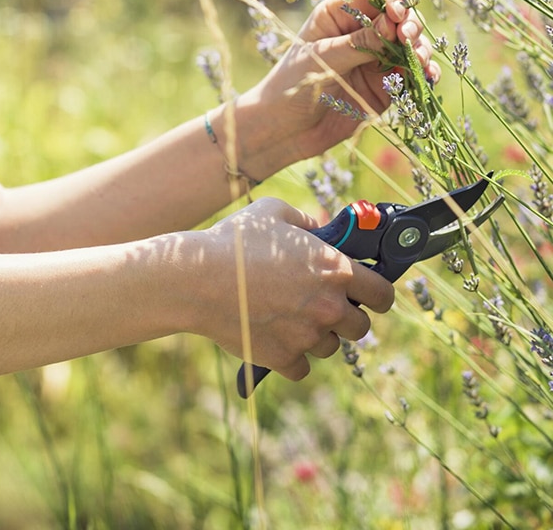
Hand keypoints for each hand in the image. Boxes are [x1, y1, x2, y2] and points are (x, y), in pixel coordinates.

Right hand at [184, 198, 394, 379]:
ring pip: (330, 347)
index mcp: (335, 269)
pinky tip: (272, 335)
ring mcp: (308, 336)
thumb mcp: (273, 213)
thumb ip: (306, 221)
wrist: (196, 278)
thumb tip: (320, 231)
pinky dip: (290, 356)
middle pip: (360, 327)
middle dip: (344, 317)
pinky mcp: (284, 358)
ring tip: (286, 316)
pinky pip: (301, 367)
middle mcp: (329, 306)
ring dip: (315, 335)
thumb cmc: (234, 241)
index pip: (383, 295)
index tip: (367, 294)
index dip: (376, 294)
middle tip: (319, 305)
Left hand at [235, 0, 436, 178]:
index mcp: (337, 15)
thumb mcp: (325, 58)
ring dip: (420, 49)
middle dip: (410, 25)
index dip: (391, 0)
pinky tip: (428, 76)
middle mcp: (359, 32)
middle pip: (397, 18)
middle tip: (409, 40)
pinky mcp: (385, 84)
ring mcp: (375, 58)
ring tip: (419, 60)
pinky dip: (424, 72)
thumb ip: (360, 42)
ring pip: (410, 45)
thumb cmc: (293, 84)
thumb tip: (393, 23)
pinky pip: (412, 73)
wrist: (287, 127)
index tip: (397, 14)